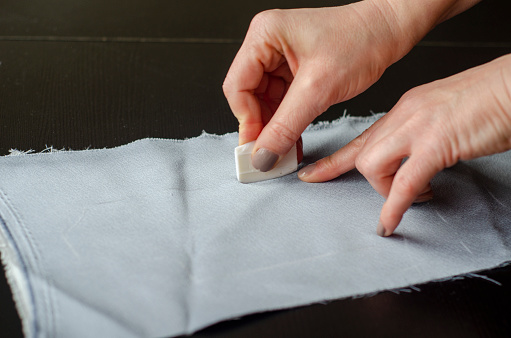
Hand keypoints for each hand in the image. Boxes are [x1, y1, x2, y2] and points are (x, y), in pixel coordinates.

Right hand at [223, 2, 411, 170]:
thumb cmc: (361, 40)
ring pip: (263, 101)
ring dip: (274, 127)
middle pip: (248, 95)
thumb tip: (263, 155)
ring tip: (283, 150)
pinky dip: (286, 121)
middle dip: (260, 126)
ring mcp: (279, 56)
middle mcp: (267, 43)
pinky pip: (280, 101)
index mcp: (264, 35)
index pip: (238, 86)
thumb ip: (286, 125)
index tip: (256, 148)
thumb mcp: (319, 88)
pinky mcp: (292, 69)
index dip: (246, 120)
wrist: (389, 32)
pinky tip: (292, 139)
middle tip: (268, 154)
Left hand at [299, 54, 510, 235]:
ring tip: (415, 197)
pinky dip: (394, 208)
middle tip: (397, 195)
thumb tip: (414, 161)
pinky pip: (403, 183)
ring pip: (372, 166)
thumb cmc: (488, 101)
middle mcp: (403, 116)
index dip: (334, 161)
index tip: (313, 174)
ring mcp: (417, 128)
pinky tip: (390, 223)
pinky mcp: (435, 144)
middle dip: (373, 183)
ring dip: (387, 192)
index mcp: (404, 110)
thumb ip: (420, 136)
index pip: (361, 139)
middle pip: (362, 156)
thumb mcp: (442, 116)